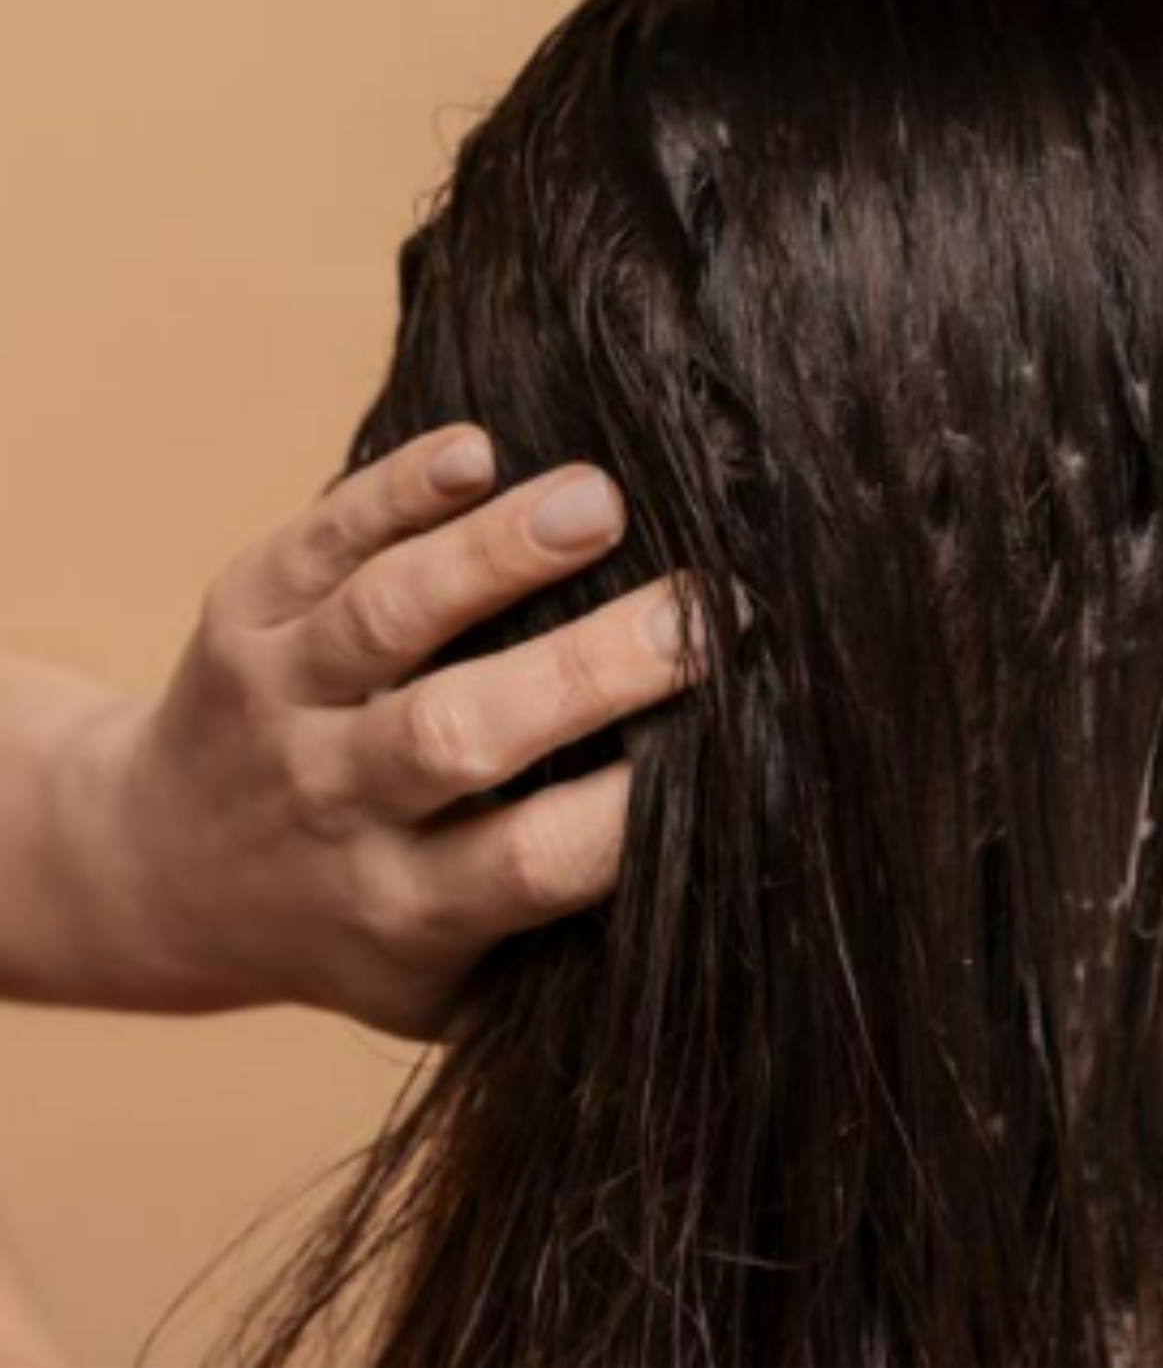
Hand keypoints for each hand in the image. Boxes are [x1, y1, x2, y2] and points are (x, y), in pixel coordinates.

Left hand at [63, 427, 706, 1037]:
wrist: (162, 873)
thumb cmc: (358, 922)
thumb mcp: (444, 985)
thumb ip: (560, 951)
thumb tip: (728, 878)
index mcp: (407, 906)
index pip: (526, 865)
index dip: (624, 813)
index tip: (723, 744)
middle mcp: (336, 805)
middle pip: (457, 734)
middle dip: (583, 669)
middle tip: (696, 608)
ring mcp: (282, 703)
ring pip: (384, 620)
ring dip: (492, 557)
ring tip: (599, 500)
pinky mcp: (245, 614)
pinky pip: (316, 544)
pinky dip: (389, 493)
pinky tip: (475, 450)